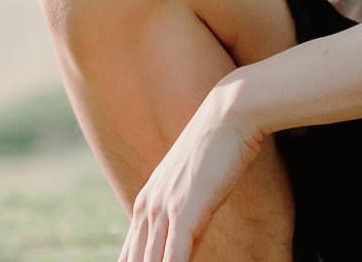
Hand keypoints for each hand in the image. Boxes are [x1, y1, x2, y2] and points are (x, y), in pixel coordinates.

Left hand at [118, 81, 264, 261]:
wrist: (230, 114)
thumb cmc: (218, 145)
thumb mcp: (193, 182)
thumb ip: (184, 209)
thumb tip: (186, 233)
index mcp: (147, 201)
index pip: (131, 255)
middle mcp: (149, 207)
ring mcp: (164, 210)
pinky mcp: (185, 213)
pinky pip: (173, 260)